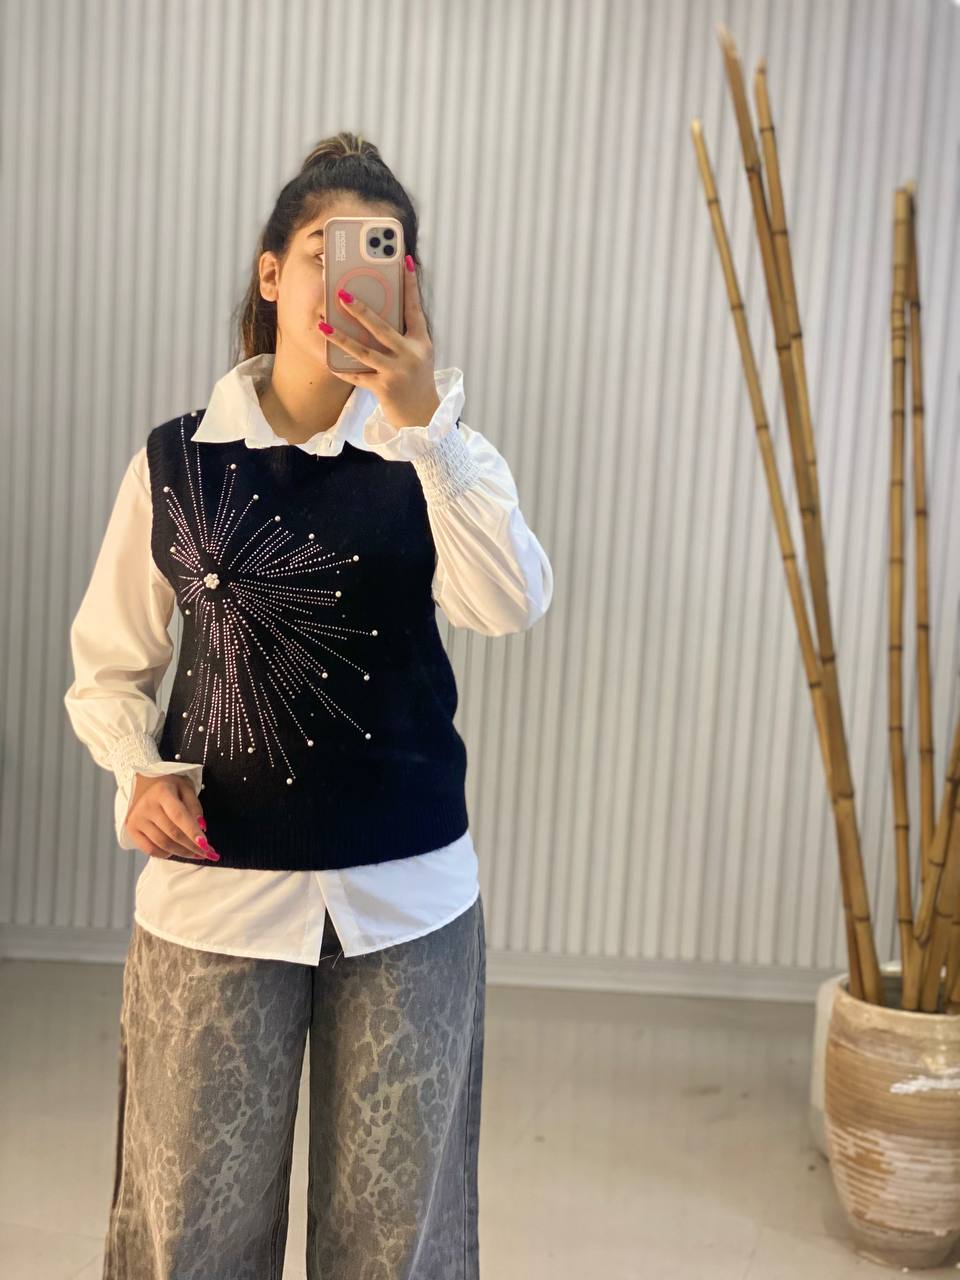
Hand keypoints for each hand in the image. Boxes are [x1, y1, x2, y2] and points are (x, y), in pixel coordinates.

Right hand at [125, 774, 218, 860]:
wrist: (144, 782)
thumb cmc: (170, 786)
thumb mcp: (186, 788)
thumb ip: (195, 806)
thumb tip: (201, 827)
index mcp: (162, 792)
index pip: (179, 815)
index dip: (192, 831)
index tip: (205, 845)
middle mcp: (147, 806)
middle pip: (173, 833)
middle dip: (193, 846)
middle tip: (207, 853)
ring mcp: (137, 819)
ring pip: (163, 844)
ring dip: (182, 852)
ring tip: (196, 853)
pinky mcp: (131, 829)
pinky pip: (149, 849)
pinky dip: (165, 854)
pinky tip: (175, 851)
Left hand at [320, 254, 441, 427]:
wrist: (422, 416)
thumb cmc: (416, 379)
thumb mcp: (418, 353)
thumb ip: (404, 333)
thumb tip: (377, 310)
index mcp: (420, 342)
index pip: (414, 308)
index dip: (410, 284)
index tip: (404, 260)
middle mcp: (410, 355)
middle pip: (382, 329)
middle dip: (361, 311)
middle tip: (342, 294)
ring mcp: (396, 373)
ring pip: (364, 352)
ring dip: (341, 338)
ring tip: (323, 325)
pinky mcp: (383, 389)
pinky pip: (358, 376)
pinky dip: (342, 369)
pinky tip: (326, 360)